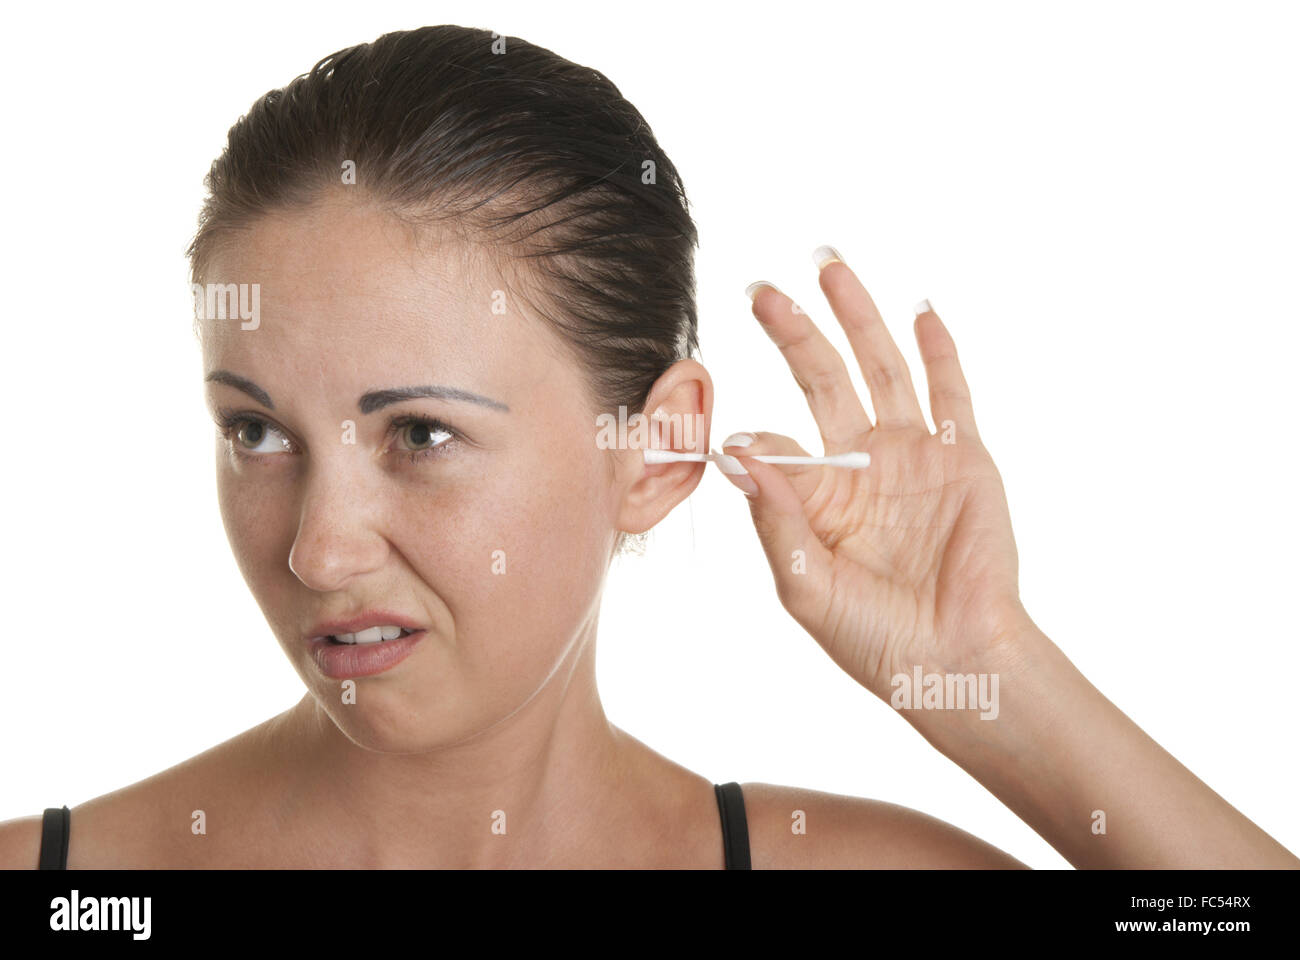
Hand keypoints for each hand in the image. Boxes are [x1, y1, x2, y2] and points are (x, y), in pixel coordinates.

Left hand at [718, 249, 1031, 703]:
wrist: (954, 661)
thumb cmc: (873, 637)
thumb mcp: (804, 583)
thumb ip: (775, 515)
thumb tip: (735, 451)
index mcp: (818, 496)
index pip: (777, 442)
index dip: (756, 436)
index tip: (735, 435)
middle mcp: (860, 465)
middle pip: (822, 379)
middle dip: (793, 333)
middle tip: (761, 291)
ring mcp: (911, 456)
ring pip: (880, 368)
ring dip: (857, 317)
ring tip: (829, 267)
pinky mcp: (962, 458)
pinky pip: (950, 394)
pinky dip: (938, 351)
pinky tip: (919, 311)